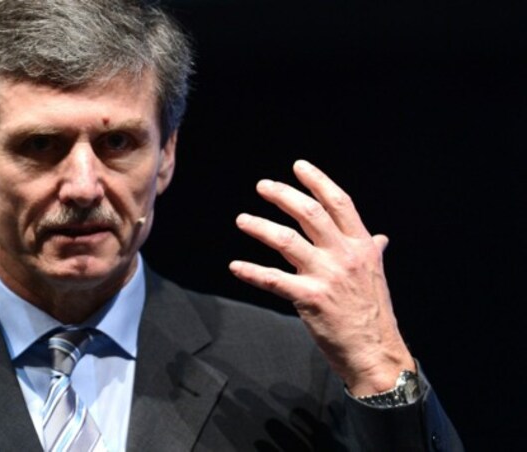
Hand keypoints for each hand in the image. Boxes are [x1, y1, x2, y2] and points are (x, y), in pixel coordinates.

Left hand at [229, 160, 414, 395]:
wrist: (375, 352)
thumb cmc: (373, 313)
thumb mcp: (376, 275)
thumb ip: (373, 251)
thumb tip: (380, 237)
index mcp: (362, 246)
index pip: (339, 203)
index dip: (317, 181)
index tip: (299, 166)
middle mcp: (345, 255)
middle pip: (310, 214)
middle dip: (283, 195)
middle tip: (262, 186)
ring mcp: (327, 276)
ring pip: (286, 240)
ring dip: (260, 226)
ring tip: (241, 219)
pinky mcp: (309, 298)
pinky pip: (273, 280)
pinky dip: (251, 272)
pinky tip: (234, 266)